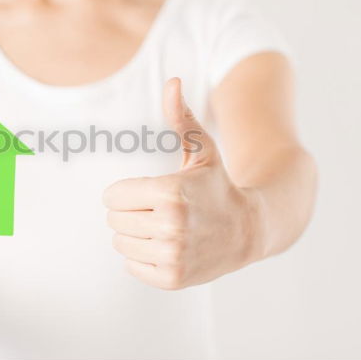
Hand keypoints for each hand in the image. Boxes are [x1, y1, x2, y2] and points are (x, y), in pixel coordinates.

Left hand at [103, 78, 265, 288]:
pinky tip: (167, 248)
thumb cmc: (217, 185)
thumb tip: (172, 81)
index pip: (111, 196)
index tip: (148, 192)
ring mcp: (173, 256)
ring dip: (135, 235)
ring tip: (163, 228)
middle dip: (129, 212)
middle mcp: (171, 227)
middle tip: (156, 210)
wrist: (249, 230)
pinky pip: (132, 267)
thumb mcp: (202, 150)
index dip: (125, 192)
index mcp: (171, 193)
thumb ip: (181, 118)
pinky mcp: (172, 278)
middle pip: (114, 220)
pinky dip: (143, 258)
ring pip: (121, 243)